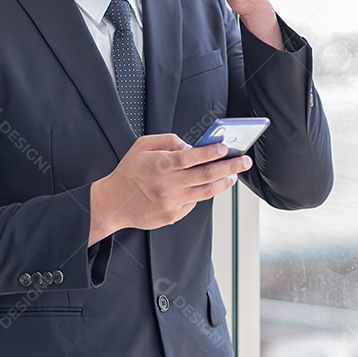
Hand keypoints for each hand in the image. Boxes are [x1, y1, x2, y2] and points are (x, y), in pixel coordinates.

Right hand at [88, 134, 250, 241]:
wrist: (113, 203)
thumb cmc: (129, 172)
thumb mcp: (143, 146)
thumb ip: (168, 141)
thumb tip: (191, 146)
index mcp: (160, 165)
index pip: (191, 157)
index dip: (211, 152)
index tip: (226, 147)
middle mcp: (168, 185)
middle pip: (206, 175)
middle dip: (230, 167)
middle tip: (244, 161)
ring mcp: (171, 203)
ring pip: (206, 192)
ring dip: (224, 182)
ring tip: (234, 175)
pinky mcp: (173, 215)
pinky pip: (194, 202)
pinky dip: (203, 193)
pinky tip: (207, 186)